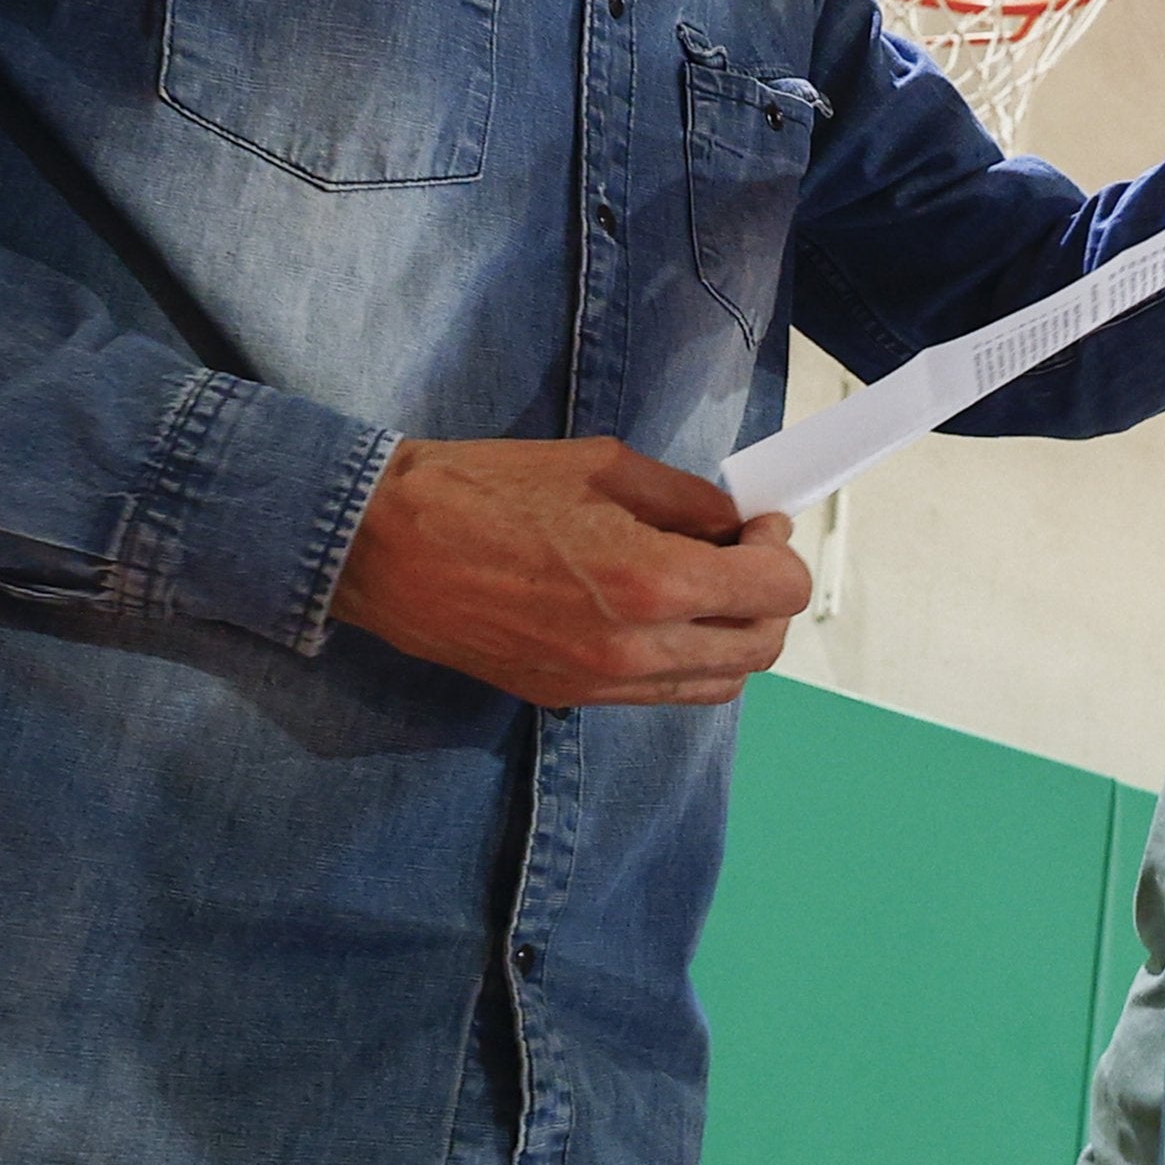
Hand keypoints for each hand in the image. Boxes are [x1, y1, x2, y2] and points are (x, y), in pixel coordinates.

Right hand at [330, 436, 810, 705]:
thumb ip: (687, 500)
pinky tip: (660, 610)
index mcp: (651, 583)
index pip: (776, 593)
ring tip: (706, 582)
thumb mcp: (604, 467)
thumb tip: (736, 520)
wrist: (383, 546)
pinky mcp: (568, 697)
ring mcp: (601, 683)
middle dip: (770, 597)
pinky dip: (686, 658)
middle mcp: (635, 649)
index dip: (781, 552)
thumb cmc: (484, 490)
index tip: (761, 523)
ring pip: (719, 684)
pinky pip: (662, 692)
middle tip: (745, 549)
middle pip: (761, 649)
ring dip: (734, 636)